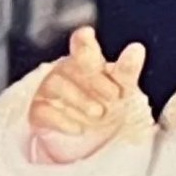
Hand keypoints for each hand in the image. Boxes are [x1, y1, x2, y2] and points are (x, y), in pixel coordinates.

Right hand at [28, 27, 149, 162]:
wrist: (89, 141)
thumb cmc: (106, 106)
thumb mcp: (122, 91)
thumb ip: (127, 70)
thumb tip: (137, 48)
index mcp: (86, 60)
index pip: (83, 45)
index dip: (85, 43)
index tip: (88, 34)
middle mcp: (65, 70)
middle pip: (71, 65)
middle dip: (94, 78)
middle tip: (115, 95)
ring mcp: (48, 89)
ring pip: (57, 85)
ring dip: (80, 100)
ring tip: (99, 113)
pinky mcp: (37, 111)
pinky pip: (44, 111)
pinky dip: (62, 121)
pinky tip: (80, 129)